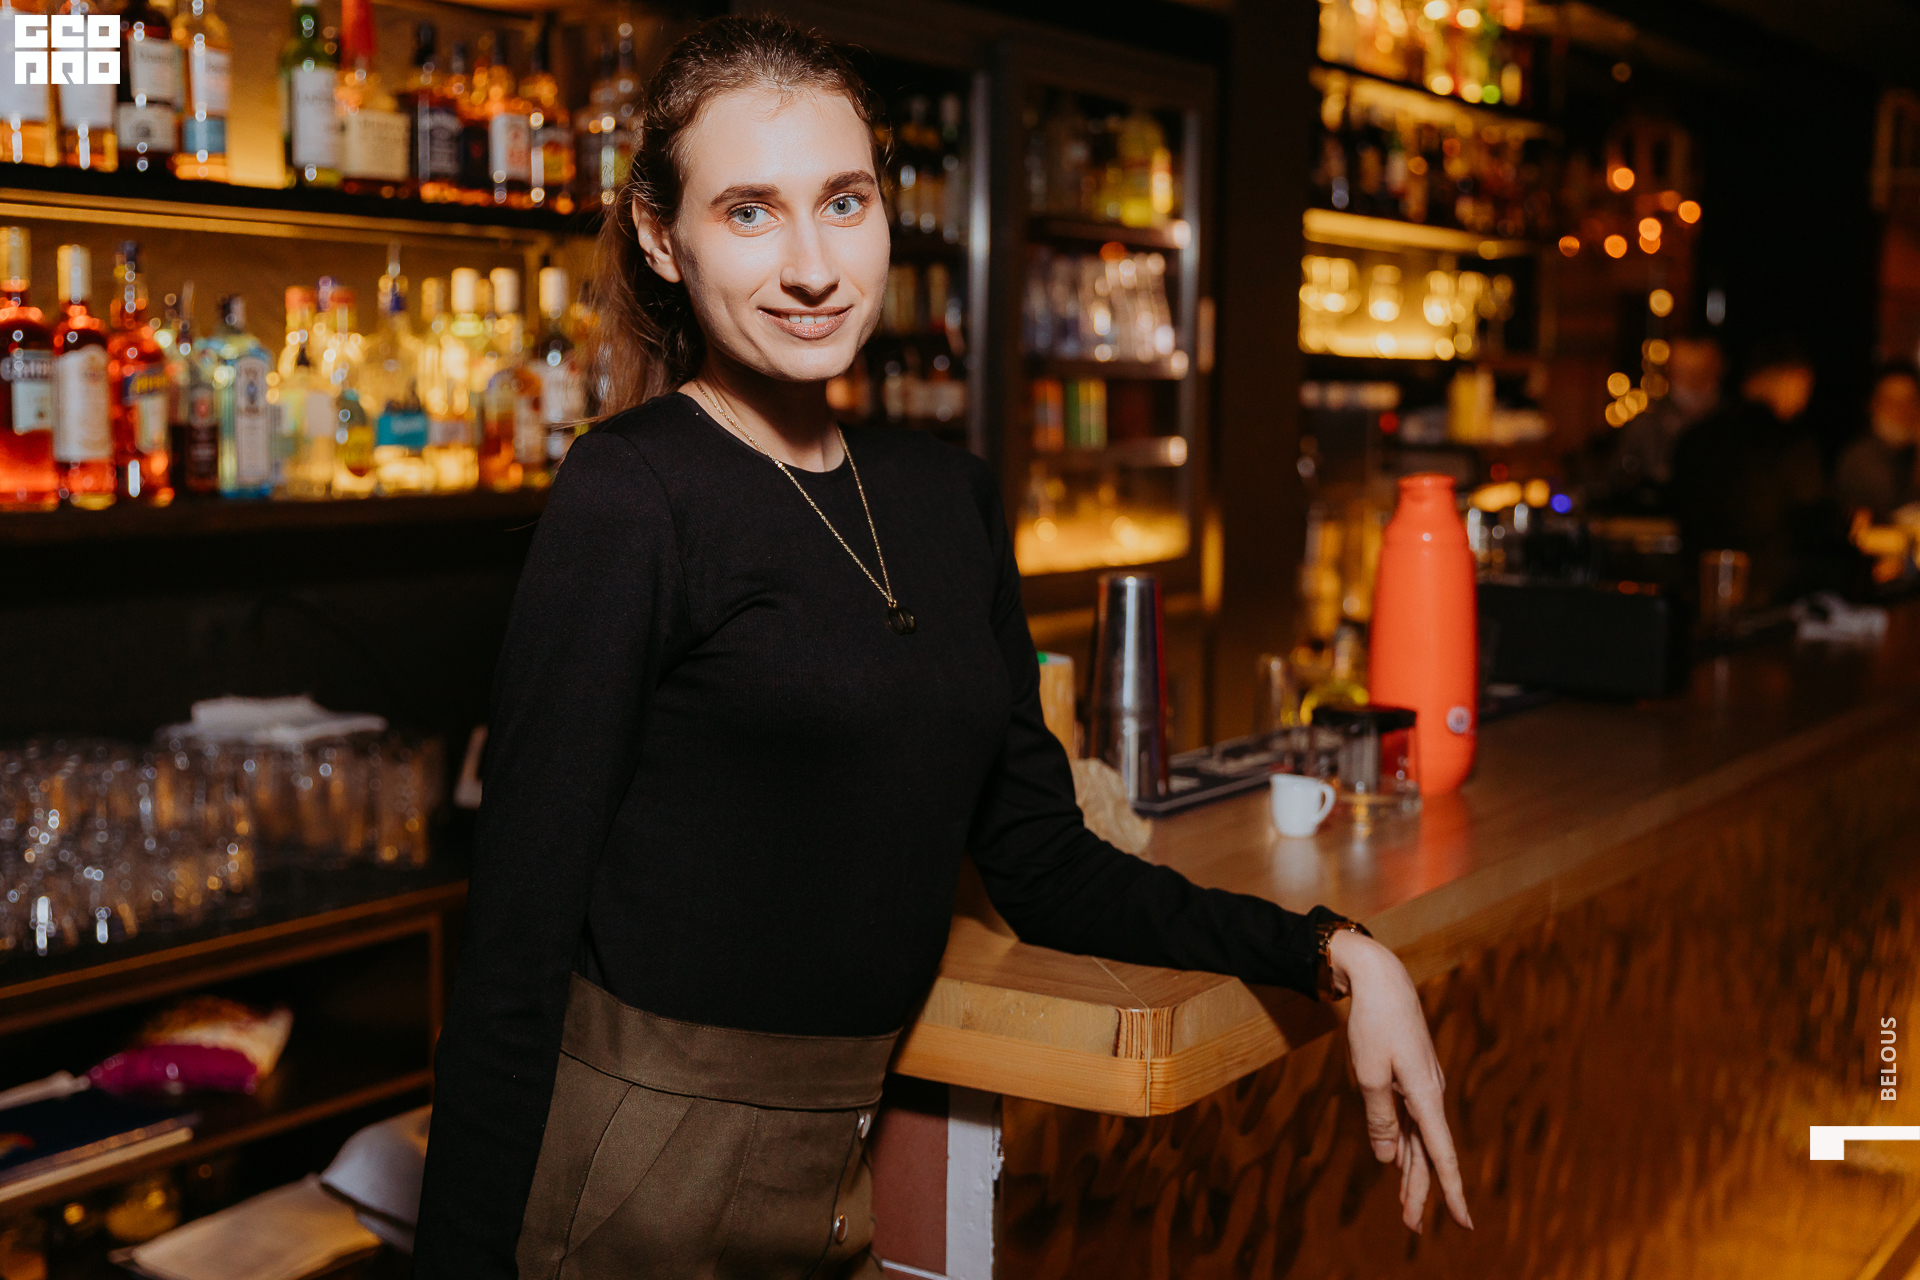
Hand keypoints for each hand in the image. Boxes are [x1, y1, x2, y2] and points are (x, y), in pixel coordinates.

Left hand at [1328, 928, 1473, 1234]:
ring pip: (1419, 1140)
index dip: (1451, 1191)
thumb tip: (1389, 1159)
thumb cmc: (1373, 1022)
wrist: (1381, 978)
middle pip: (1429, 1154)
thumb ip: (1380, 1118)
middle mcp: (1429, 1095)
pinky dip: (1405, 1146)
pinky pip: (1409, 1122)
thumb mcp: (1368, 1073)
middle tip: (1414, 1227)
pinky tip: (1399, 1164)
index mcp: (1425, 1096)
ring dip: (1412, 1174)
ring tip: (1408, 1210)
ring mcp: (1420, 1087)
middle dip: (1423, 1192)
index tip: (1464, 1222)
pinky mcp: (1409, 1079)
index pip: (1442, 1154)